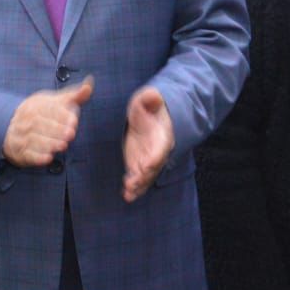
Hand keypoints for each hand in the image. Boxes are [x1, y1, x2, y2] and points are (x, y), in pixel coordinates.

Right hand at [3, 78, 90, 167]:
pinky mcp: (19, 152)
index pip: (45, 108)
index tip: (74, 121)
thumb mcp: (54, 103)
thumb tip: (89, 83)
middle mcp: (24, 119)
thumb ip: (73, 96)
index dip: (60, 114)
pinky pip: (26, 154)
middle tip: (70, 134)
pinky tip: (48, 158)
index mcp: (33, 105)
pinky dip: (37, 157)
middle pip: (38, 123)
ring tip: (63, 145)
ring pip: (32, 139)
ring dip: (48, 143)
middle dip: (55, 129)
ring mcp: (19, 136)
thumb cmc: (40, 114)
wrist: (11, 128)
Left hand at [123, 86, 173, 202]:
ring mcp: (148, 160)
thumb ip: (150, 98)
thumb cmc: (149, 107)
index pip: (160, 149)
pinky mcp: (138, 164)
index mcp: (162, 136)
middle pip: (153, 167)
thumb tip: (153, 95)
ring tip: (129, 194)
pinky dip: (133, 188)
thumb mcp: (148, 99)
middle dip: (144, 176)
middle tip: (133, 183)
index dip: (154, 158)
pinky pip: (137, 178)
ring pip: (146, 176)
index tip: (147, 165)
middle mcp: (157, 152)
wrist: (151, 117)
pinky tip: (127, 195)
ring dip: (138, 185)